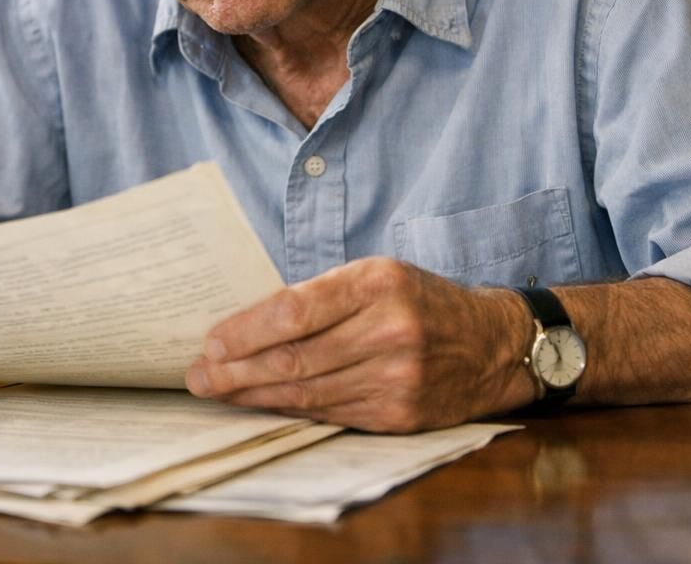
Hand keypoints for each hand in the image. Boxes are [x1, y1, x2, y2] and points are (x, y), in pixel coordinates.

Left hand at [183, 257, 535, 431]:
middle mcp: (389, 330)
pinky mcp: (399, 414)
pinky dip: (291, 409)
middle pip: (293, 358)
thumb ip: (320, 296)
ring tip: (219, 392)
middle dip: (235, 371)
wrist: (491, 343)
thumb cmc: (419, 301)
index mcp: (378, 283)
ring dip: (254, 395)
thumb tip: (247, 326)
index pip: (295, 310)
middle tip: (199, 376)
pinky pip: (330, 413)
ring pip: (306, 392)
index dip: (245, 330)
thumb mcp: (376, 275)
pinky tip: (263, 405)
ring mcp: (396, 377)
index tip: (211, 342)